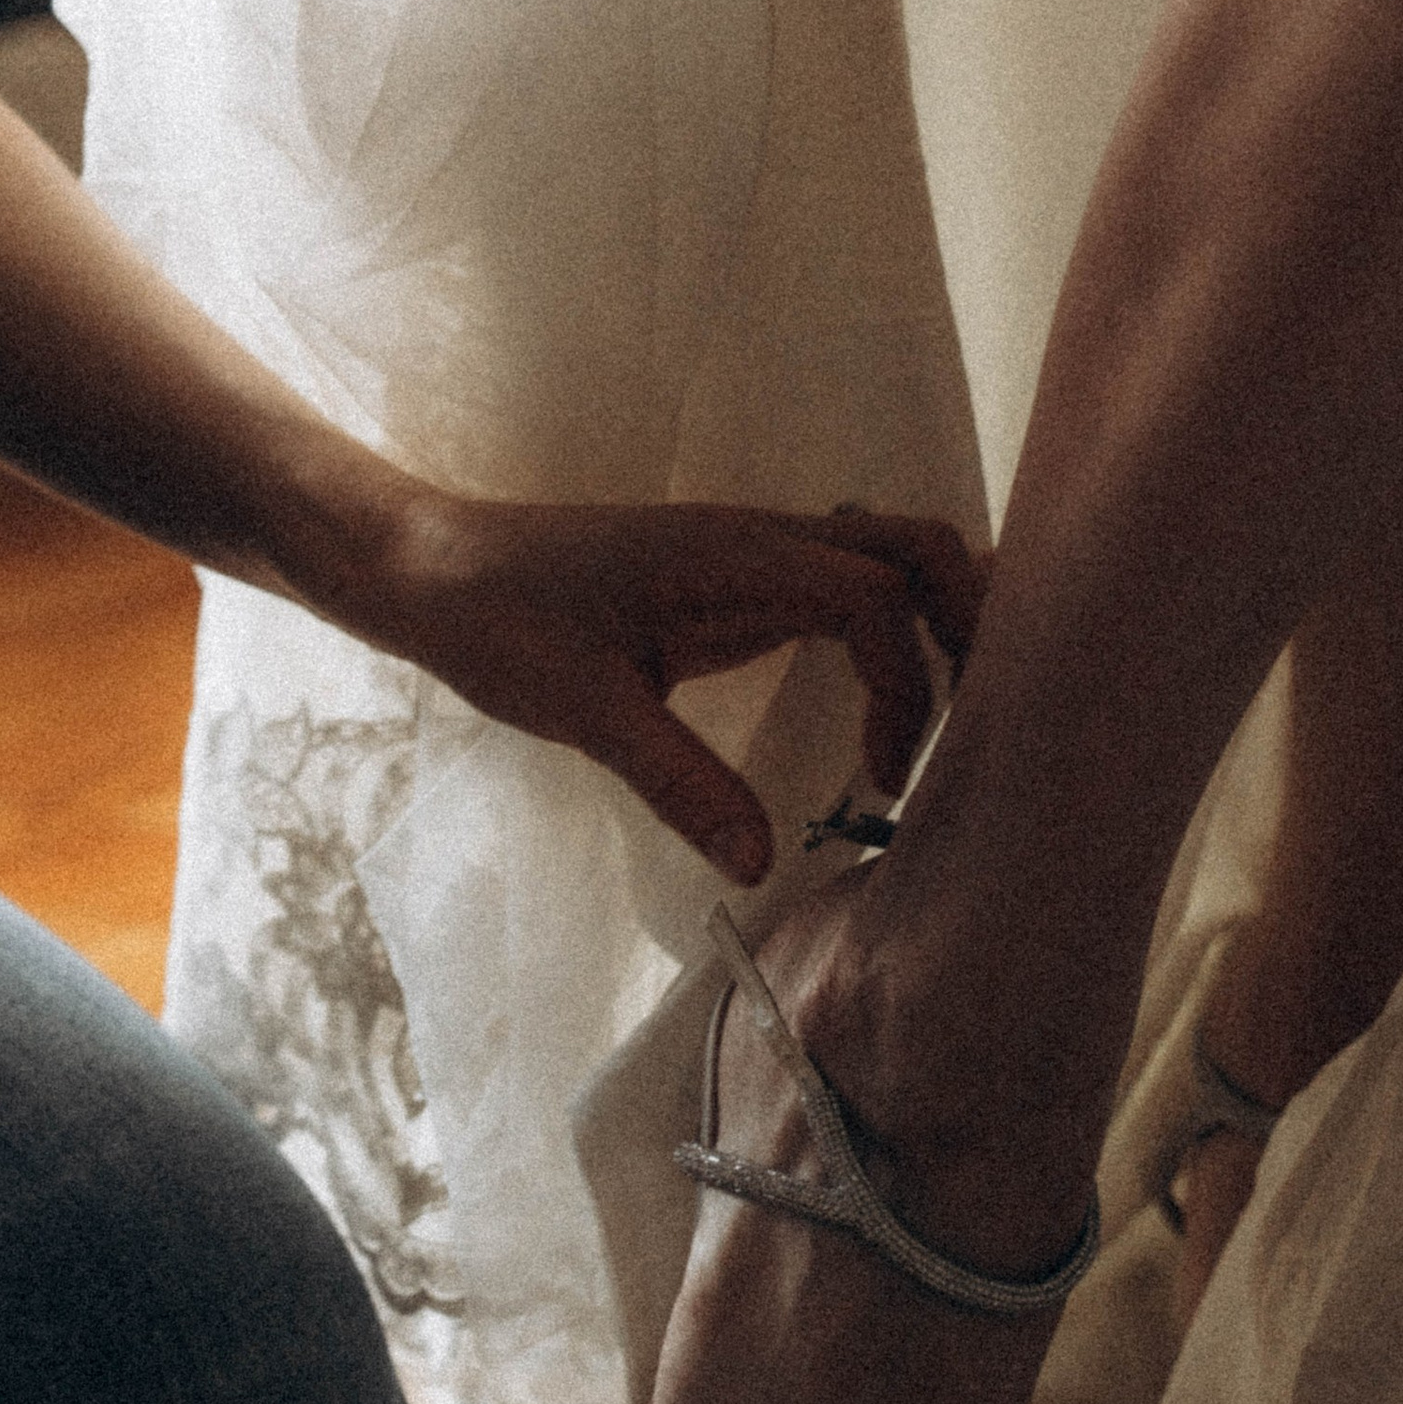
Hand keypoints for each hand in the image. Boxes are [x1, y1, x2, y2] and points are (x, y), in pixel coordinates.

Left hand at [351, 490, 986, 882]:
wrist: (434, 568)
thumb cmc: (499, 624)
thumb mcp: (583, 712)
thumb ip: (679, 782)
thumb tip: (761, 864)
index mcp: (738, 556)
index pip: (877, 595)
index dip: (907, 682)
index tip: (879, 779)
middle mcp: (763, 538)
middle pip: (917, 544)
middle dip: (967, 622)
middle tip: (968, 727)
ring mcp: (754, 550)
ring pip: (890, 554)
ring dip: (935, 620)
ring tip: (940, 721)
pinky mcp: (738, 574)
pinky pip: (848, 581)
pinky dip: (890, 627)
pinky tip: (879, 700)